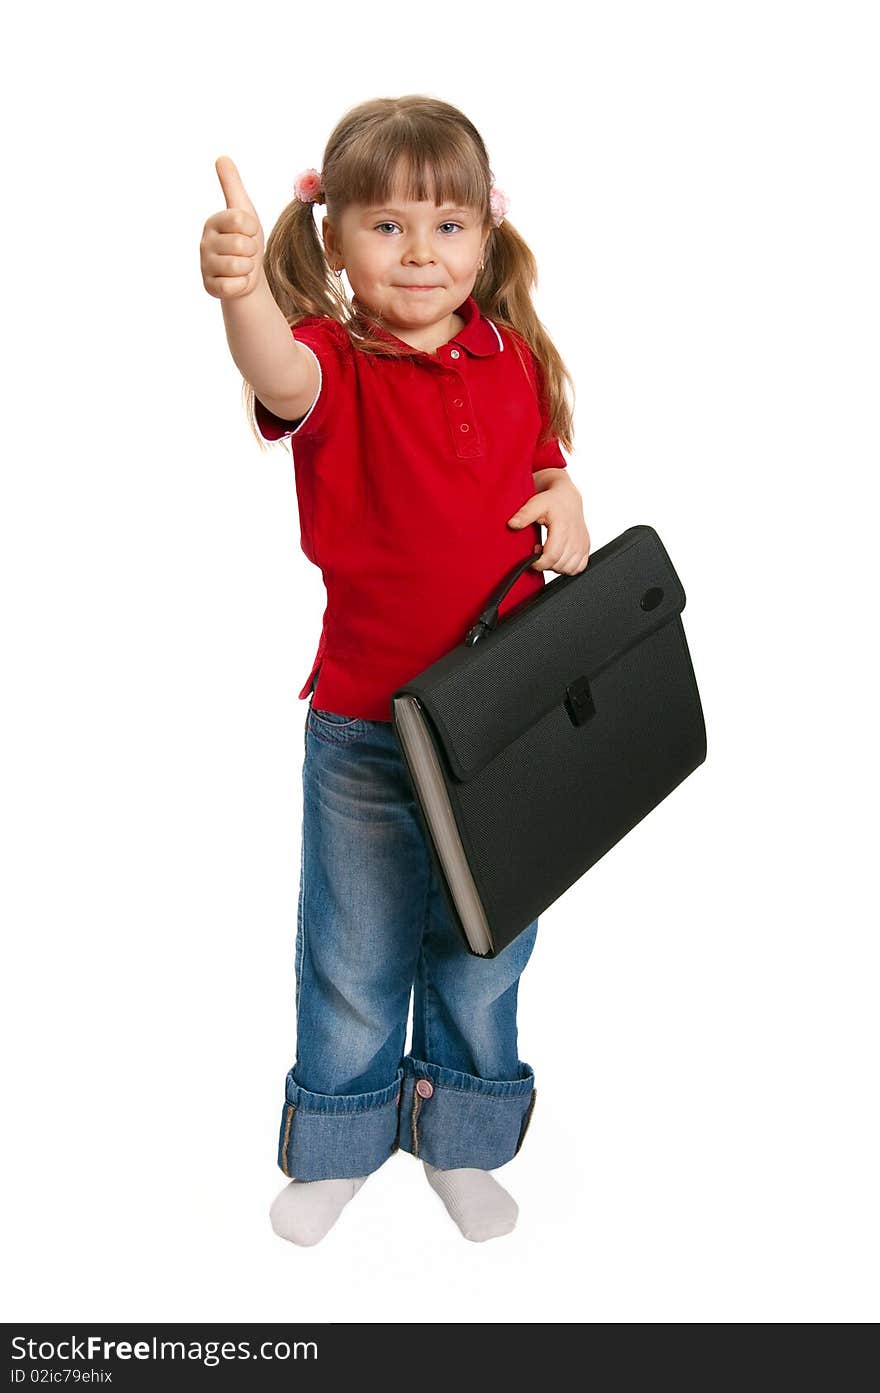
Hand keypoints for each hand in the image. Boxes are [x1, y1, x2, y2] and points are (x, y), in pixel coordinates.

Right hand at [200, 156, 265, 299]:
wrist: (246, 274)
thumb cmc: (245, 240)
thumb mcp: (243, 210)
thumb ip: (232, 185)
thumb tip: (222, 156)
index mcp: (213, 222)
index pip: (242, 220)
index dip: (252, 229)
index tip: (247, 233)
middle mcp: (204, 243)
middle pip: (242, 245)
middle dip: (251, 252)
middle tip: (245, 253)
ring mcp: (205, 266)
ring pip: (240, 267)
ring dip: (248, 269)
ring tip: (241, 267)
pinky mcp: (210, 287)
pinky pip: (234, 286)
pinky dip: (242, 285)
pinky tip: (236, 281)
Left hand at [507, 470, 590, 573]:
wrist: (568, 499)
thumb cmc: (552, 501)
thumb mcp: (535, 504)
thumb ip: (524, 515)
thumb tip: (512, 524)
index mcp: (563, 529)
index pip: (551, 557)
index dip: (538, 562)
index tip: (532, 555)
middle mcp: (575, 538)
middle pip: (559, 565)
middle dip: (545, 563)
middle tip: (539, 550)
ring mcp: (582, 544)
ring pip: (568, 569)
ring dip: (556, 566)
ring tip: (549, 552)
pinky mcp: (586, 548)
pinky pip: (578, 568)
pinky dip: (567, 567)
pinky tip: (559, 556)